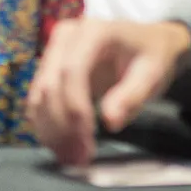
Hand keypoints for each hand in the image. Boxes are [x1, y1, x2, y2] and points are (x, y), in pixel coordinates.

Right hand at [26, 19, 190, 165]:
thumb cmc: (152, 56)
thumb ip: (132, 96)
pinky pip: (38, 98)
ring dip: (50, 129)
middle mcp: (65, 37)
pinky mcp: (48, 67)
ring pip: (38, 94)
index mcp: (92, 32)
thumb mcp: (152, 74)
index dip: (75, 106)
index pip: (72, 71)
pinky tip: (59, 145)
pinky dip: (45, 124)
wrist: (147, 41)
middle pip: (50, 84)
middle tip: (78, 158)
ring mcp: (53, 51)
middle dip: (61, 125)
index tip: (87, 138)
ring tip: (69, 158)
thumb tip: (110, 122)